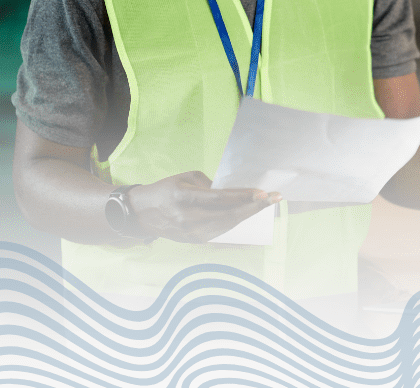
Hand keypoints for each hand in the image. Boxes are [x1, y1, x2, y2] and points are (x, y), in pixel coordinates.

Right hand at [128, 171, 279, 242]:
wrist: (143, 215)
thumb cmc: (165, 190)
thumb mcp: (185, 178)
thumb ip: (210, 184)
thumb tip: (234, 192)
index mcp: (184, 198)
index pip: (219, 199)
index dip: (243, 197)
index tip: (263, 193)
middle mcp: (189, 219)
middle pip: (229, 215)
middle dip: (255, 207)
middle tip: (276, 198)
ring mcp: (193, 234)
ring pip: (229, 225)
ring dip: (250, 214)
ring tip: (268, 203)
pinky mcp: (196, 241)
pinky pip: (223, 230)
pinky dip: (237, 221)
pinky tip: (249, 212)